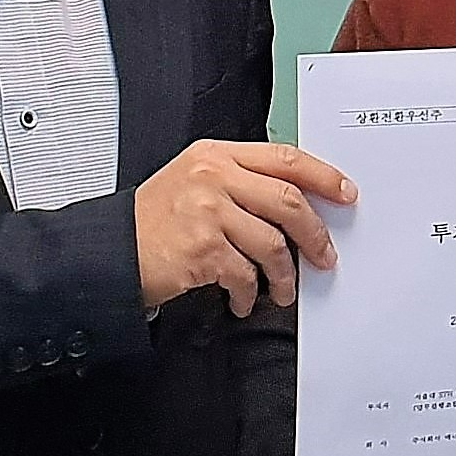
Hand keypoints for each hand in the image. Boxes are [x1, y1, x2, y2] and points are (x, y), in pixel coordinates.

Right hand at [132, 139, 354, 315]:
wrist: (110, 250)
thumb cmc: (154, 219)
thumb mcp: (193, 180)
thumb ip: (240, 181)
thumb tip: (296, 202)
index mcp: (216, 156)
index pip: (285, 158)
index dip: (323, 176)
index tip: (345, 193)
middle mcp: (213, 177)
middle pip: (288, 201)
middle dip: (315, 233)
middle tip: (325, 255)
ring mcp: (207, 212)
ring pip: (272, 243)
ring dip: (285, 274)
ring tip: (284, 289)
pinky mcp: (202, 250)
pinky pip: (246, 274)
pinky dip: (251, 293)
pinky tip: (245, 299)